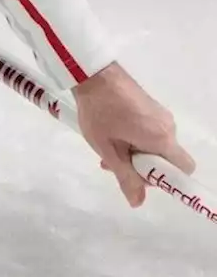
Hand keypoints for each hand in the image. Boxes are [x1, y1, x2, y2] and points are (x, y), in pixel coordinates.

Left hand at [72, 62, 195, 206]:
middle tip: (113, 164)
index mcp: (162, 139)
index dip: (164, 179)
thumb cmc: (99, 113)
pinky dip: (134, 139)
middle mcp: (169, 127)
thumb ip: (125, 177)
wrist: (92, 73)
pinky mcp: (150, 107)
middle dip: (142, 167)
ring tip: (106, 150)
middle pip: (166, 159)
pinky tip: (110, 136)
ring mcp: (160, 115)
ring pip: (155, 146)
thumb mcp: (108, 149)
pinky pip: (150, 132)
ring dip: (134, 153)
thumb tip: (138, 202)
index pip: (183, 169)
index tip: (138, 176)